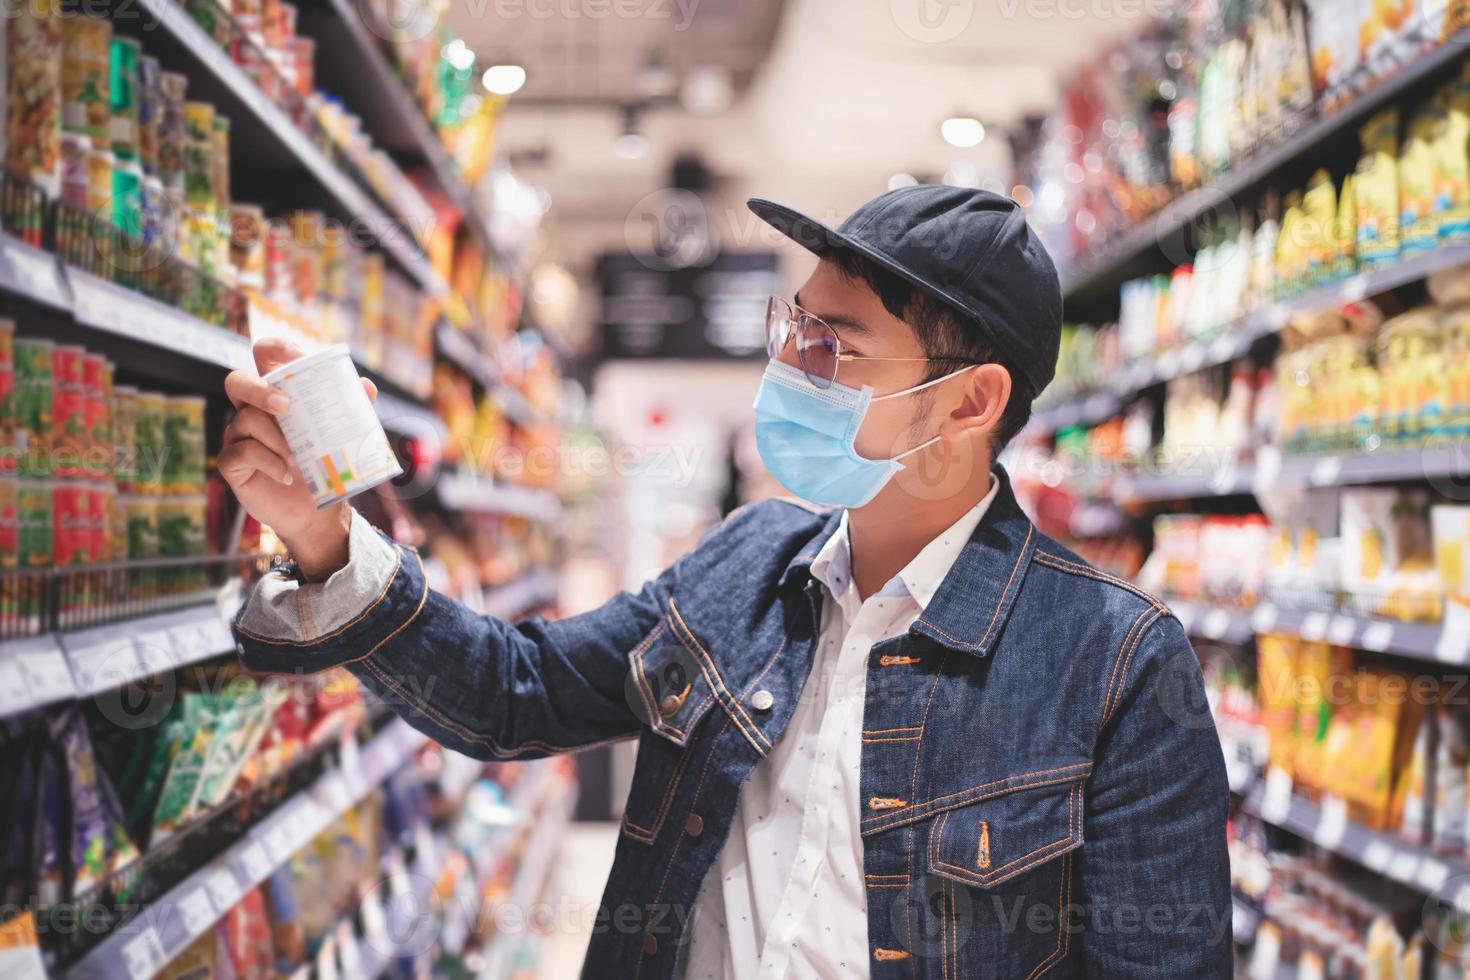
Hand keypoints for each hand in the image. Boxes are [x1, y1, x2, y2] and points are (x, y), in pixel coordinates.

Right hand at [220, 338, 377, 579]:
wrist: (318, 511)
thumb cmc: (327, 465)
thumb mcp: (344, 435)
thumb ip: (354, 410)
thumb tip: (366, 386)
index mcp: (276, 395)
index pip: (263, 357)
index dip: (272, 349)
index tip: (294, 355)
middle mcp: (252, 410)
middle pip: (236, 381)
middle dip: (258, 389)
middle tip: (285, 406)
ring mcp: (238, 435)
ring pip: (245, 420)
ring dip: (276, 438)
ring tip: (299, 458)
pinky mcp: (232, 463)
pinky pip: (242, 452)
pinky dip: (268, 462)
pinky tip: (287, 475)